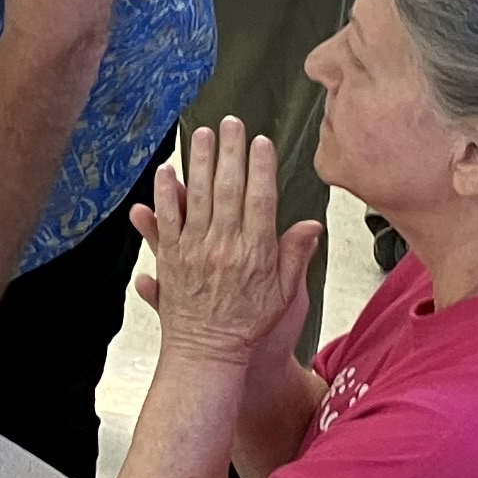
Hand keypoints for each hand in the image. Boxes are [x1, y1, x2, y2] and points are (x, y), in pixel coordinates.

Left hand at [132, 119, 314, 370]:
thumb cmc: (248, 326)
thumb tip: (311, 226)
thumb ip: (295, 256)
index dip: (261, 168)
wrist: (209, 353)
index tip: (261, 143)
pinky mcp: (172, 258)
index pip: (260, 199)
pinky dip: (166, 195)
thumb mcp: (285, 294)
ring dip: (200, 162)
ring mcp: (195, 251)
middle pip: (228, 189)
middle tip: (231, 124)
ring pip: (197, 197)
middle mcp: (225, 246)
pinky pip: (167, 220)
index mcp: (256, 252)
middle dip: (230, 152)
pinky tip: (167, 172)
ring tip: (203, 134)